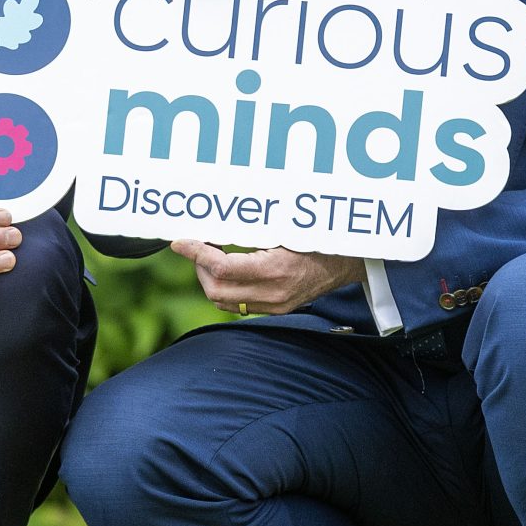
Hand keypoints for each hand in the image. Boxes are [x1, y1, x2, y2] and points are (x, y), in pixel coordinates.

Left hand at [171, 241, 362, 317]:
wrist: (346, 262)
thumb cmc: (317, 237)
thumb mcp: (286, 227)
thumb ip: (251, 227)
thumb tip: (215, 215)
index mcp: (275, 269)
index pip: (222, 267)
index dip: (196, 253)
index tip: (179, 242)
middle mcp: (273, 293)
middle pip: (215, 289)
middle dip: (199, 266)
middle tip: (200, 244)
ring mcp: (273, 305)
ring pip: (222, 300)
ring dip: (210, 278)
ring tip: (213, 254)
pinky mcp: (274, 310)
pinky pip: (237, 304)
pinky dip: (224, 287)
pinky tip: (228, 268)